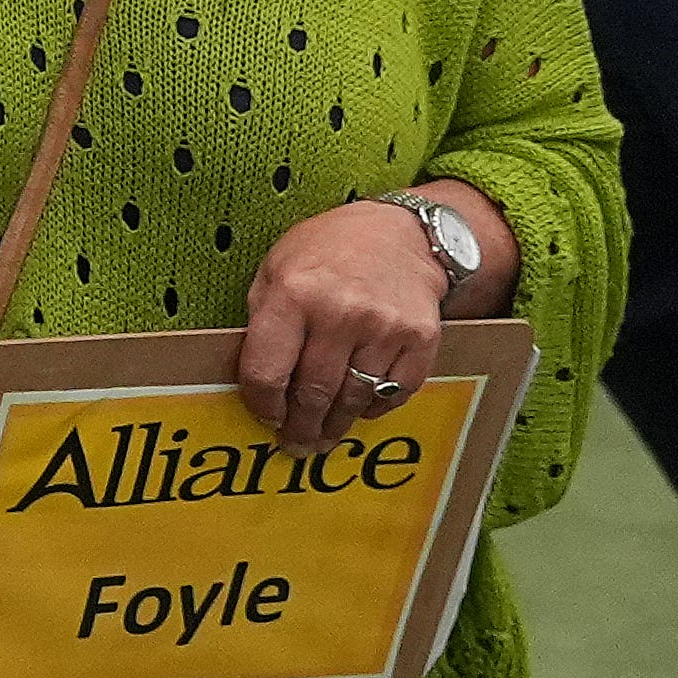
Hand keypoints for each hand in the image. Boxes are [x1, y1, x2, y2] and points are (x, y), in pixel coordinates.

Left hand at [239, 202, 447, 453]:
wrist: (401, 233)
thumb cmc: (327, 252)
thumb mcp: (276, 270)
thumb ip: (263, 322)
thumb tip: (256, 381)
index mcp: (294, 295)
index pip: (268, 372)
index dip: (263, 405)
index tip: (266, 417)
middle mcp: (340, 313)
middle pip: (313, 394)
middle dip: (300, 427)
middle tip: (295, 445)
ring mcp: (385, 327)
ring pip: (353, 400)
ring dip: (336, 426)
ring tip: (323, 437)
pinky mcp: (421, 338)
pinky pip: (394, 393)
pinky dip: (374, 407)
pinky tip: (360, 408)